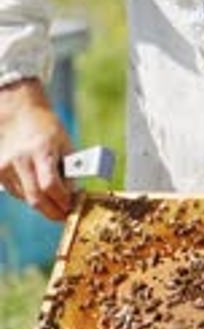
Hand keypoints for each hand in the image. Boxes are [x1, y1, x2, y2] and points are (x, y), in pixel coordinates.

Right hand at [0, 78, 73, 220]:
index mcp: (41, 150)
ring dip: (42, 203)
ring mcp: (6, 166)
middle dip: (52, 211)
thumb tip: (73, 196)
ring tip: (54, 196)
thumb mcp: (65, 144)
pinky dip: (29, 194)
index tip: (72, 206)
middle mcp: (20, 159)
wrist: (18, 113)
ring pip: (25, 198)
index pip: (50, 185)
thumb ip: (70, 171)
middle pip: (36, 198)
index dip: (62, 201)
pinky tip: (37, 185)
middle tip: (64, 215)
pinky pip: (16, 192)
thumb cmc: (47, 129)